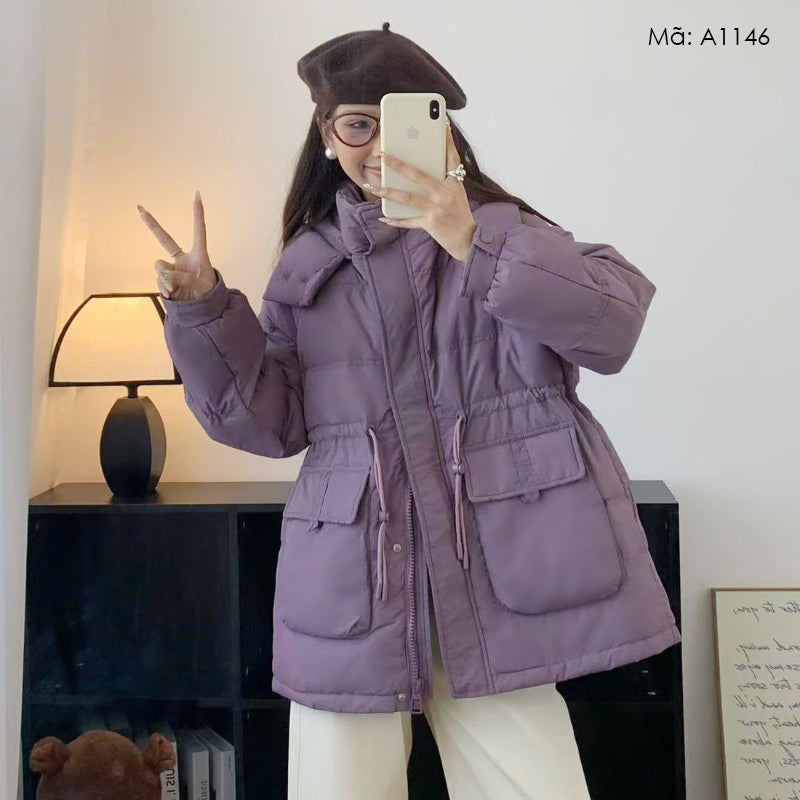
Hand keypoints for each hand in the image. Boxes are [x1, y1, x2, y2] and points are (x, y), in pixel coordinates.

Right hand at [138, 191, 217, 300]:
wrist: (201, 309)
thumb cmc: (207, 293)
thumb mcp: (201, 286)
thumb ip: (184, 278)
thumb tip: (166, 274)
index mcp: (199, 255)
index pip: (199, 232)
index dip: (198, 214)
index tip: (197, 196)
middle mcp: (183, 259)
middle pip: (165, 239)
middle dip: (152, 225)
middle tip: (140, 209)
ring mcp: (172, 269)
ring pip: (160, 266)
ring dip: (167, 278)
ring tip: (177, 288)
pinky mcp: (165, 280)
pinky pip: (160, 280)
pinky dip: (166, 288)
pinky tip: (173, 294)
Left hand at [372, 119, 476, 261]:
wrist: (469, 240)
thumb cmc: (460, 216)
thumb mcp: (457, 194)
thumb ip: (443, 181)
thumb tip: (422, 171)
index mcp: (454, 183)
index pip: (451, 157)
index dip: (447, 140)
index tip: (442, 123)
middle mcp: (445, 193)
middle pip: (418, 175)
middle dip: (398, 164)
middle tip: (382, 155)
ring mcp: (437, 208)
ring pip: (408, 197)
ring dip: (388, 191)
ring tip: (373, 186)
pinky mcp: (431, 224)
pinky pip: (408, 221)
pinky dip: (396, 220)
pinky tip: (383, 217)